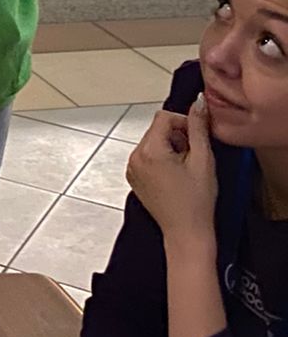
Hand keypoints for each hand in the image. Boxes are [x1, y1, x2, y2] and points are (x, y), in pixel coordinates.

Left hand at [126, 97, 217, 240]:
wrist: (187, 233)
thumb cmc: (196, 202)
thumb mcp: (204, 160)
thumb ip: (199, 127)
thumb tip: (198, 103)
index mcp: (150, 151)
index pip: (164, 117)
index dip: (184, 123)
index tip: (196, 139)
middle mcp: (135, 157)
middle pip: (157, 129)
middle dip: (177, 137)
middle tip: (193, 158)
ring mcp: (132, 169)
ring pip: (153, 142)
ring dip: (170, 148)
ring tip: (185, 170)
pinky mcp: (134, 178)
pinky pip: (147, 157)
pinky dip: (161, 160)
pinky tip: (175, 177)